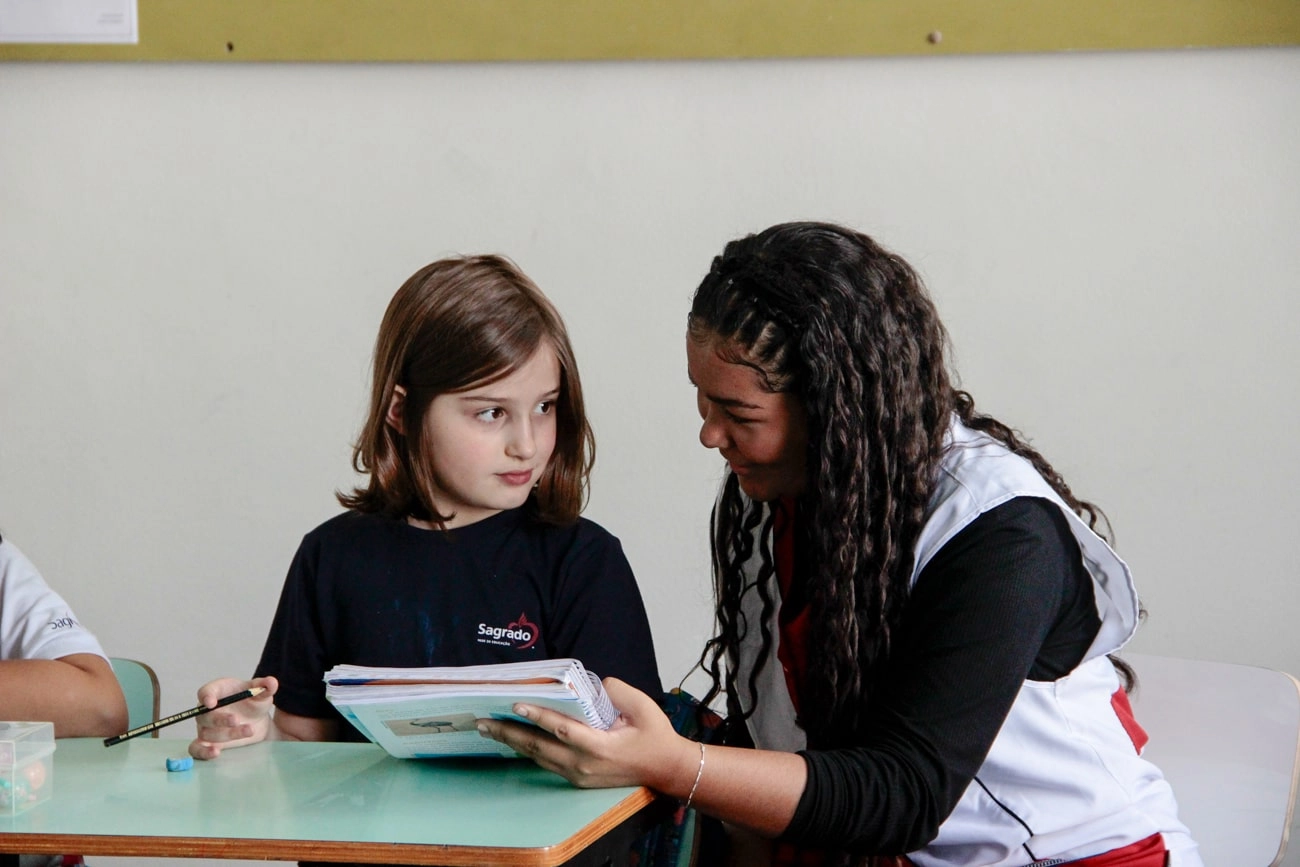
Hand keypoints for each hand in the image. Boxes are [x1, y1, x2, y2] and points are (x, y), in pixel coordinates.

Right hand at [188, 676, 277, 759]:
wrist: (256, 720)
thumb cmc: (253, 702)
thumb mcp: (261, 694)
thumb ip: (265, 687)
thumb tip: (271, 682)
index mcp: (218, 692)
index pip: (205, 692)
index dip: (206, 697)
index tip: (211, 702)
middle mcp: (207, 710)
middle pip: (204, 715)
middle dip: (220, 719)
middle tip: (236, 720)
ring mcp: (206, 727)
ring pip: (208, 733)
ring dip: (228, 734)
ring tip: (249, 730)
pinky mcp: (209, 743)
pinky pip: (196, 749)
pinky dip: (203, 752)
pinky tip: (215, 753)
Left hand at [475, 677, 698, 793]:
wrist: (665, 769)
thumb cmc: (654, 735)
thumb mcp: (642, 706)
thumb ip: (616, 690)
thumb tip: (592, 683)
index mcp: (599, 746)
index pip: (560, 729)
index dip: (537, 716)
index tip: (515, 705)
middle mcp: (583, 764)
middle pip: (538, 747)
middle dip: (508, 733)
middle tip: (482, 721)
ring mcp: (578, 775)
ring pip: (538, 757)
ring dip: (512, 743)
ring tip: (489, 730)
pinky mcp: (577, 779)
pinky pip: (546, 763)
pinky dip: (528, 751)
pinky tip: (514, 741)